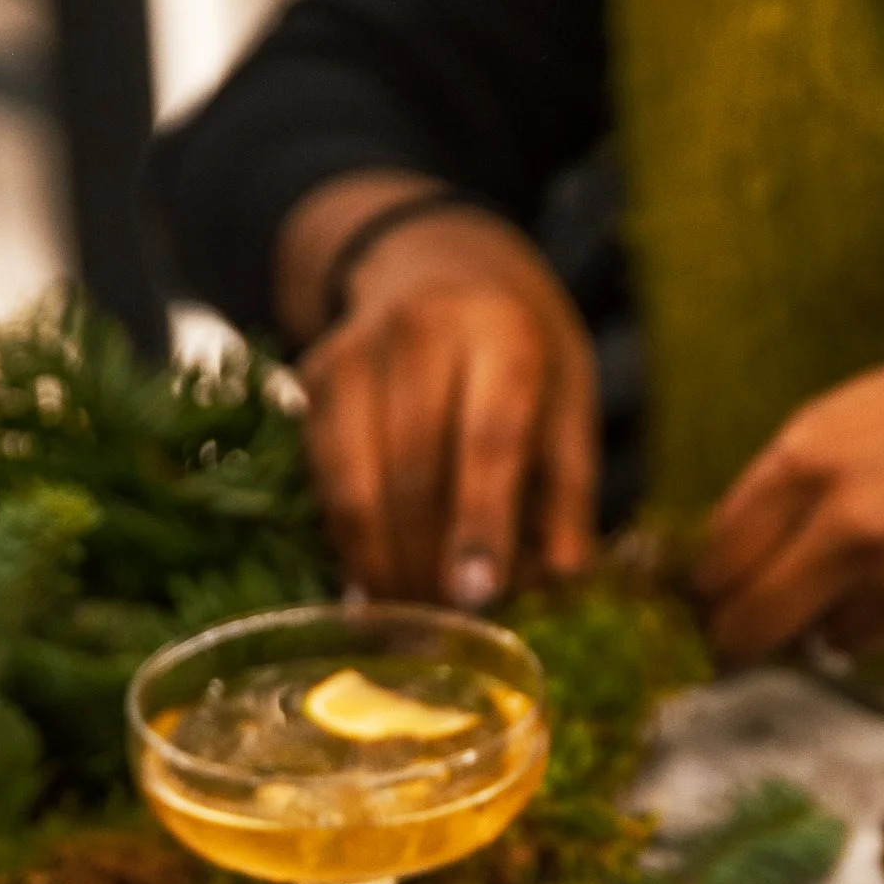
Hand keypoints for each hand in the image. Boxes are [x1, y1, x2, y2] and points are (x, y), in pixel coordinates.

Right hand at [278, 172, 598, 606]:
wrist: (432, 254)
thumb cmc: (519, 340)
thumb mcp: (569, 392)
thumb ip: (567, 487)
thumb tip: (562, 582)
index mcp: (501, 331)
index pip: (488, 438)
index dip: (481, 523)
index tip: (478, 594)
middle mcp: (419, 332)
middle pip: (415, 471)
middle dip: (430, 562)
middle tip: (451, 629)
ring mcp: (355, 352)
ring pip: (357, 484)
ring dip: (384, 564)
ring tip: (415, 616)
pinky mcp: (313, 378)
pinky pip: (326, 480)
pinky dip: (350, 540)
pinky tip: (377, 578)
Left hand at [693, 337, 883, 664]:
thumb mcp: (855, 412)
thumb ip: (784, 482)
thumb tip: (722, 558)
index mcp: (809, 457)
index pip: (713, 561)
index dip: (704, 587)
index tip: (707, 596)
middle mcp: (847, 525)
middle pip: (744, 627)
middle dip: (736, 636)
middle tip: (738, 633)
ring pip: (815, 641)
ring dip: (822, 625)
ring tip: (870, 568)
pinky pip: (878, 643)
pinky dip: (883, 623)